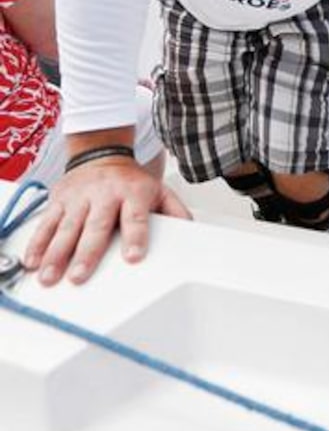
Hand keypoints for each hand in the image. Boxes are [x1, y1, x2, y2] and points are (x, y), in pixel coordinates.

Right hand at [24, 159, 191, 285]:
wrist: (102, 154)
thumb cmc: (131, 182)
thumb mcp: (159, 191)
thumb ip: (175, 212)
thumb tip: (192, 233)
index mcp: (133, 193)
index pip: (135, 217)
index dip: (135, 236)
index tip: (133, 256)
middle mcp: (105, 195)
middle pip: (96, 226)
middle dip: (87, 252)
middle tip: (81, 275)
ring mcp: (80, 197)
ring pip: (67, 227)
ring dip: (58, 253)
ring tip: (53, 276)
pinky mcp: (60, 200)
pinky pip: (47, 222)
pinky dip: (38, 242)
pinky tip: (33, 261)